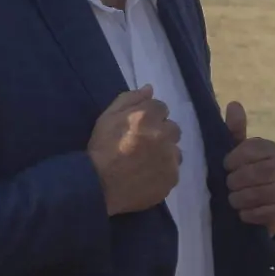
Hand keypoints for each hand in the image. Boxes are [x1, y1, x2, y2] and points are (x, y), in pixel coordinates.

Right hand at [89, 86, 181, 215]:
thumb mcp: (107, 117)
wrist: (99, 186)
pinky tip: (149, 176)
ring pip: (175, 150)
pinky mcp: (172, 177)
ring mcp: (170, 157)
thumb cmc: (101, 149)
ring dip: (165, 153)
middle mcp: (163, 134)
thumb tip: (150, 89)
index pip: (161, 108)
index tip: (139, 127)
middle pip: (173, 128)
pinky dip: (164, 171)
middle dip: (161, 133)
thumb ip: (130, 99)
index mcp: (147, 117)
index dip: (150, 117)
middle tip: (144, 145)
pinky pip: (173, 170)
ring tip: (147, 162)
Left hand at [224, 102, 274, 234]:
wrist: (258, 207)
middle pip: (257, 172)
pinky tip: (242, 213)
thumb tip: (234, 104)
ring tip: (233, 200)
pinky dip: (248, 214)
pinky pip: (264, 212)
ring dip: (239, 198)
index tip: (226, 166)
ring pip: (259, 193)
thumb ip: (235, 130)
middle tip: (228, 185)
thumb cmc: (244, 173)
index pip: (253, 148)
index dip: (236, 158)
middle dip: (236, 181)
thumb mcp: (237, 152)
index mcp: (270, 148)